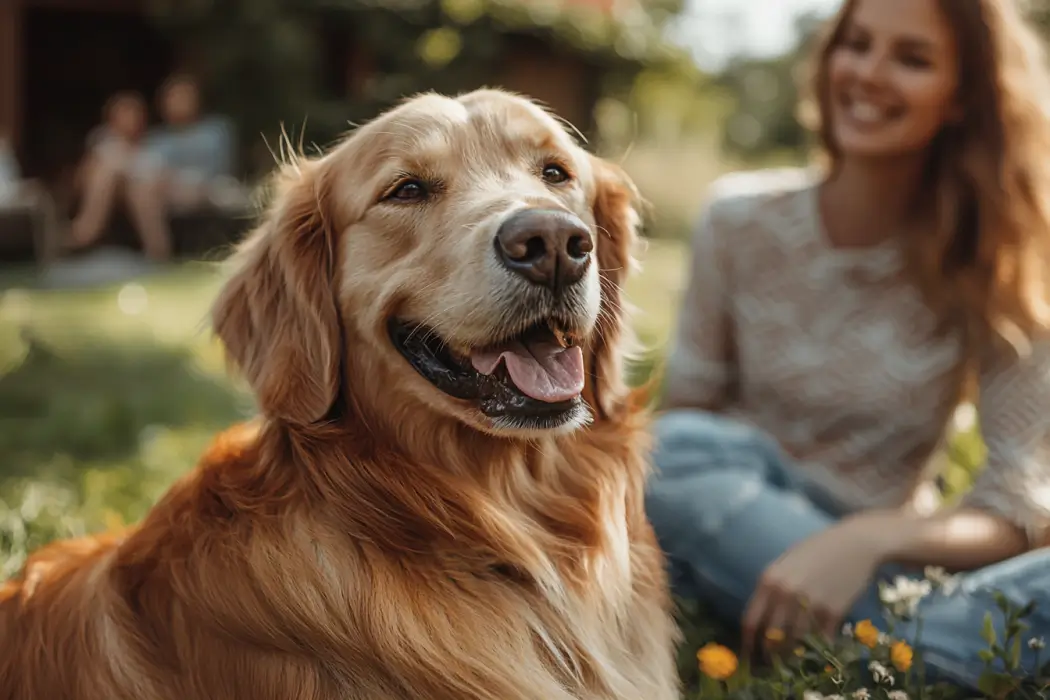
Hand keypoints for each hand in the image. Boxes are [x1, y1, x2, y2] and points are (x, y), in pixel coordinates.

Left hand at [741, 513, 893, 657]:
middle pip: (771, 636)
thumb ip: (772, 586)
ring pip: (794, 641)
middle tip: (772, 662)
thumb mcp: (786, 562)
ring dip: (792, 654)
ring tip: (792, 659)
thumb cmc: (818, 549)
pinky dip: (818, 646)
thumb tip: (761, 615)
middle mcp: (786, 593)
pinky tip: (817, 648)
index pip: (750, 620)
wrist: (856, 543)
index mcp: (770, 580)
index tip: (749, 653)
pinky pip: (820, 638)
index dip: (748, 642)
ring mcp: (810, 603)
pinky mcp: (833, 612)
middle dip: (769, 653)